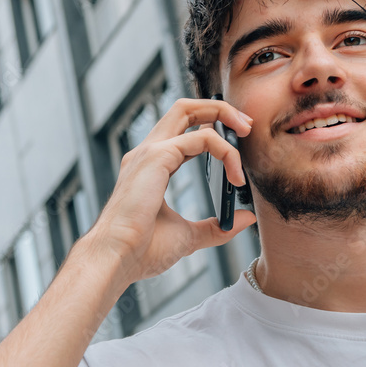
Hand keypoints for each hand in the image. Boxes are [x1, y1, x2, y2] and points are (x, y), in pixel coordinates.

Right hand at [84, 98, 256, 285]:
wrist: (118, 258)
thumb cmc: (142, 249)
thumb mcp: (188, 236)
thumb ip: (216, 227)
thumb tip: (246, 218)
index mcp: (151, 166)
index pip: (183, 130)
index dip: (211, 127)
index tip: (238, 140)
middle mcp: (148, 152)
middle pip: (183, 108)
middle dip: (218, 108)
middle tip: (247, 126)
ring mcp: (150, 151)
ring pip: (188, 110)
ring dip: (223, 114)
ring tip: (247, 132)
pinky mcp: (157, 157)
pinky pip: (202, 139)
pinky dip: (226, 151)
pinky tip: (236, 176)